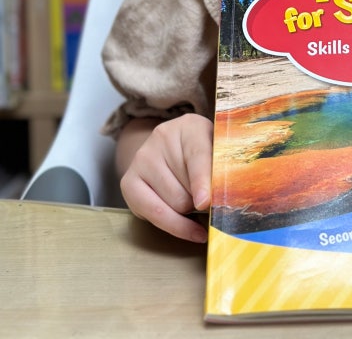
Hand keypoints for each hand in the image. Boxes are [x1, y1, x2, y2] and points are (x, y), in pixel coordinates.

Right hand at [118, 113, 213, 242]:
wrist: (170, 145)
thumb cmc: (202, 151)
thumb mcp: (218, 150)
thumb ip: (222, 169)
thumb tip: (215, 203)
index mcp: (191, 126)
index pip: (197, 156)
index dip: (201, 182)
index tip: (204, 202)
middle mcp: (161, 138)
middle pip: (185, 190)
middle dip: (200, 202)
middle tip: (208, 197)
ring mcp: (141, 159)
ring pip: (173, 205)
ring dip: (188, 211)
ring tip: (191, 197)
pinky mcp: (128, 182)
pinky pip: (153, 214)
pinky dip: (174, 225)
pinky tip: (188, 226)